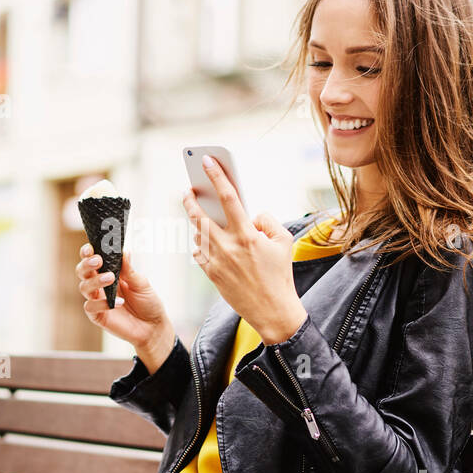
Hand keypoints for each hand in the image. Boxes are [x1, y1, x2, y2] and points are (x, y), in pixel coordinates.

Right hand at [76, 242, 170, 353]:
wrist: (153, 327)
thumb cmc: (148, 303)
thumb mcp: (141, 283)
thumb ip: (130, 270)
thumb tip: (124, 251)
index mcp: (109, 272)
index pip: (92, 260)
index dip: (88, 252)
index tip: (91, 247)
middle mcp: (100, 285)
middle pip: (82, 271)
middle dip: (86, 264)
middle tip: (98, 260)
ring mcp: (97, 300)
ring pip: (84, 287)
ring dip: (95, 281)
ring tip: (110, 278)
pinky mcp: (98, 316)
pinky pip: (90, 307)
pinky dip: (102, 303)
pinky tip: (118, 303)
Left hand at [182, 155, 307, 344]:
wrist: (273, 311)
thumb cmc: (280, 275)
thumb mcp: (284, 241)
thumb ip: (267, 220)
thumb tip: (250, 215)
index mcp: (247, 235)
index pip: (229, 198)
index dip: (217, 176)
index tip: (207, 161)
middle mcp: (228, 247)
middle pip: (201, 216)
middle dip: (191, 200)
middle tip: (188, 190)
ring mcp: (216, 262)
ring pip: (198, 234)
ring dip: (197, 222)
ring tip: (197, 212)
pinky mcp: (211, 275)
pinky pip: (200, 252)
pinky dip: (201, 243)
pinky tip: (204, 239)